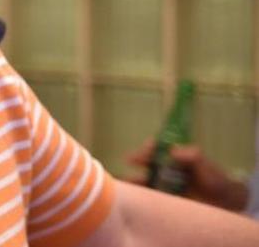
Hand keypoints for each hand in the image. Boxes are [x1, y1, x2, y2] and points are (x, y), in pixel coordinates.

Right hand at [125, 139, 249, 210]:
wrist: (225, 203)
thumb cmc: (215, 180)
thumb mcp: (205, 164)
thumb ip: (192, 155)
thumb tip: (172, 150)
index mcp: (175, 157)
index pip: (157, 148)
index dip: (149, 147)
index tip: (147, 149)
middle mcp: (166, 169)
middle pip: (146, 162)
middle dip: (137, 160)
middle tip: (130, 161)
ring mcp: (164, 184)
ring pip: (144, 179)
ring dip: (134, 179)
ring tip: (126, 182)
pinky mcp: (164, 199)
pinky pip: (149, 196)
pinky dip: (140, 195)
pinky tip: (132, 197)